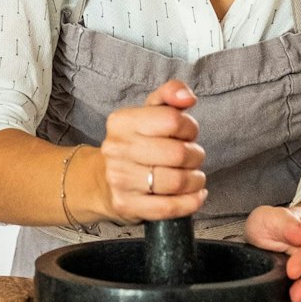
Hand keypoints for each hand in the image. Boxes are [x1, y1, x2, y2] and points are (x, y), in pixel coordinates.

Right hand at [98, 80, 206, 223]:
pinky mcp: (126, 205)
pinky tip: (196, 196)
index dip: (189, 127)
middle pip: (177, 153)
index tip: (188, 134)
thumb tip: (187, 97)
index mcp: (121, 121)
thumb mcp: (149, 112)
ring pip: (176, 181)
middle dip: (195, 155)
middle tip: (193, 157)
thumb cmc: (137, 143)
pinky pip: (168, 208)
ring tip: (195, 177)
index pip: (172, 120)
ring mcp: (119, 178)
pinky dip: (190, 202)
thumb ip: (170, 94)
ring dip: (195, 180)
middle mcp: (116, 148)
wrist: (104, 181)